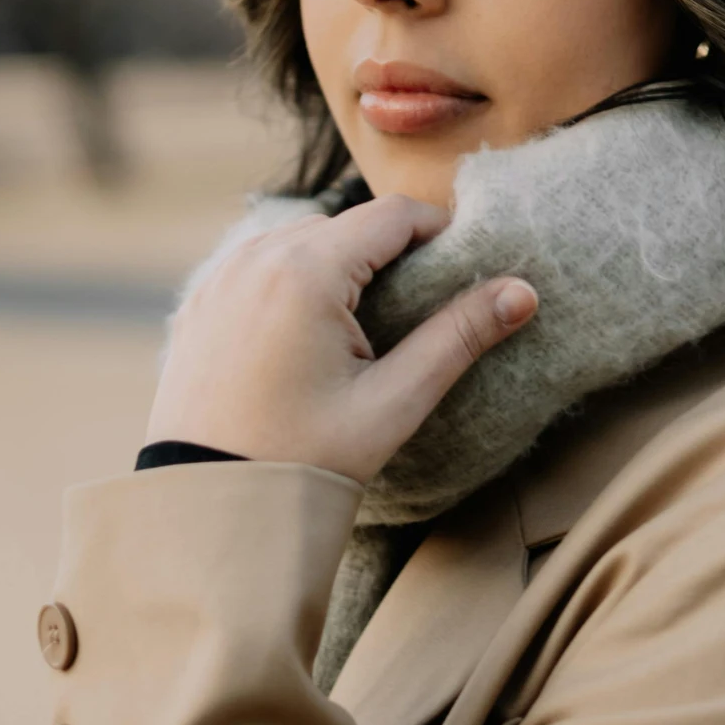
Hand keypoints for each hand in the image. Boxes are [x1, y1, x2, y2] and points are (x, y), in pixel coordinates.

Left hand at [146, 195, 537, 484]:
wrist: (206, 509)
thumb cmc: (303, 461)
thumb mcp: (391, 403)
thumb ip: (458, 337)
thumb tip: (522, 291)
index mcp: (307, 271)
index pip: (393, 215)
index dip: (439, 232)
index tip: (464, 268)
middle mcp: (257, 257)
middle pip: (347, 224)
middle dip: (389, 252)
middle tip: (418, 305)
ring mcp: (222, 277)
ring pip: (302, 240)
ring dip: (339, 263)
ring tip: (366, 324)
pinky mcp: (201, 302)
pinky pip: (261, 266)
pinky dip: (294, 281)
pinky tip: (310, 335)